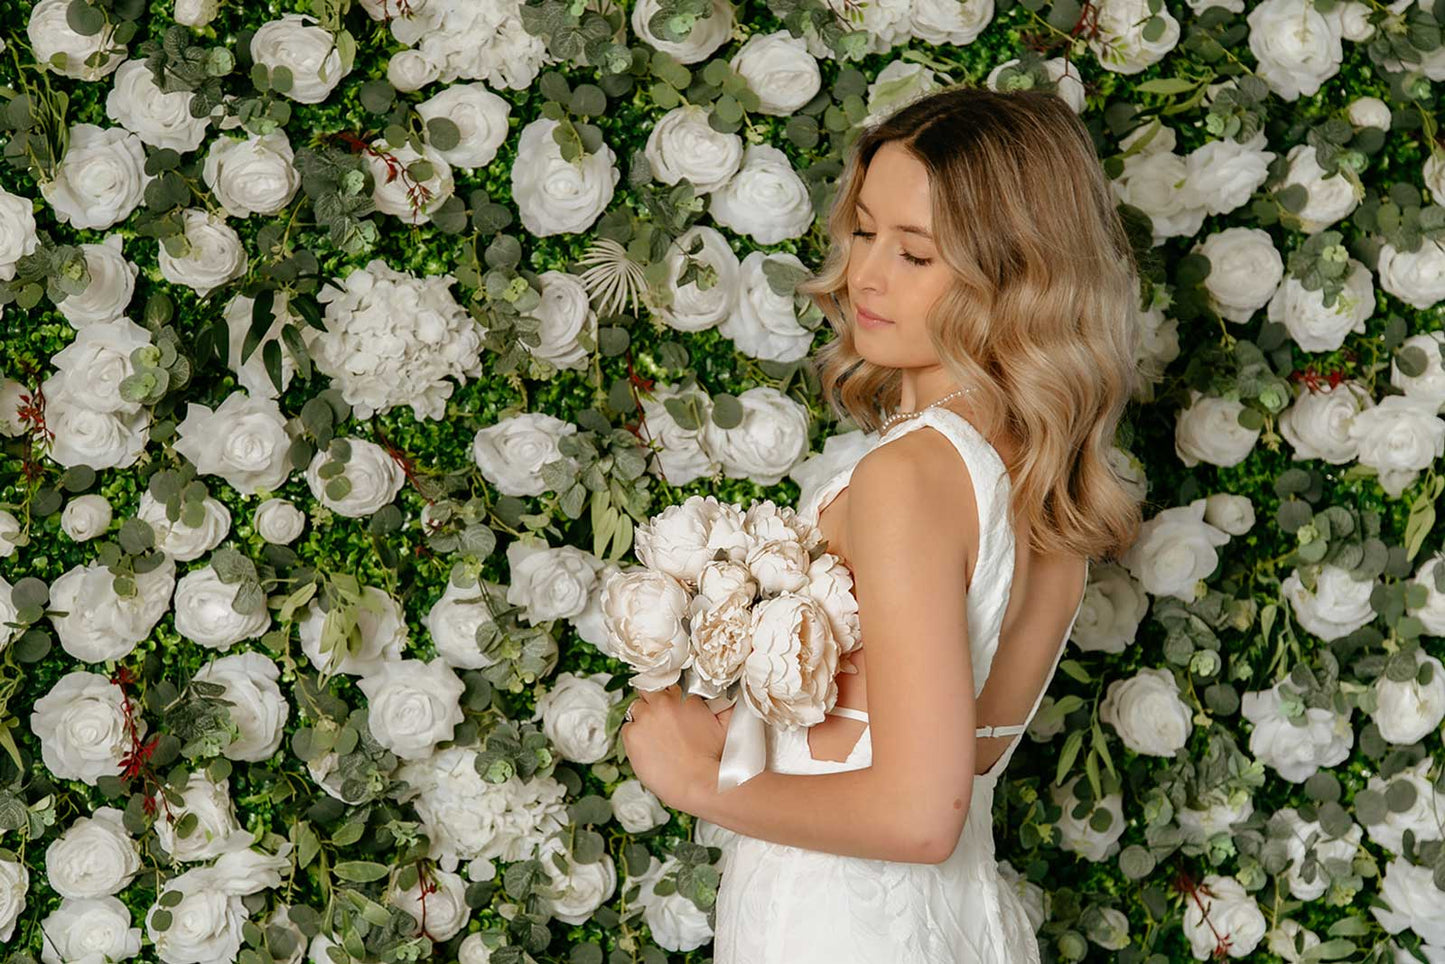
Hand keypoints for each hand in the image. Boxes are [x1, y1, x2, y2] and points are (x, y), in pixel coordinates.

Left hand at [620, 683, 726, 815]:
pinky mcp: (632, 735)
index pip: (669, 685)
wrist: (698, 783)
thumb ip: (722, 705)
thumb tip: (724, 695)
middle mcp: (663, 703)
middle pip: (649, 691)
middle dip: (653, 702)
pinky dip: (634, 735)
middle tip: (660, 719)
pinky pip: (627, 728)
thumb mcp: (725, 725)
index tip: (671, 705)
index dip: (670, 696)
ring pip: (636, 708)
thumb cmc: (712, 759)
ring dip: (643, 718)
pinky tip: (647, 747)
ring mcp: (645, 718)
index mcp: (685, 697)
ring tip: (653, 735)